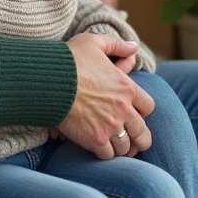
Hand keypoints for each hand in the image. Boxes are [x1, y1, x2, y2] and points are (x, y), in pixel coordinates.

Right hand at [55, 33, 154, 158]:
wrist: (48, 80)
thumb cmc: (69, 60)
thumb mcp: (94, 42)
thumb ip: (116, 44)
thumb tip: (134, 47)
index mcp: (127, 88)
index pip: (148, 107)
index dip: (142, 111)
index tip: (133, 113)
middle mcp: (123, 109)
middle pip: (143, 133)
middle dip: (139, 138)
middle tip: (132, 139)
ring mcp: (110, 126)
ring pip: (126, 147)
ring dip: (121, 146)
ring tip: (113, 145)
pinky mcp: (95, 139)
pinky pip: (108, 155)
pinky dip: (104, 153)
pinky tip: (98, 147)